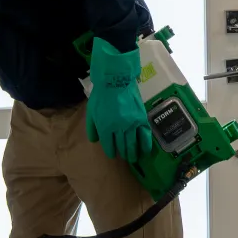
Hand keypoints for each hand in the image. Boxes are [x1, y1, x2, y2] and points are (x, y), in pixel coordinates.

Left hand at [85, 38, 152, 162]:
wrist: (116, 79)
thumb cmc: (101, 95)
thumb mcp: (91, 111)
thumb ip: (92, 128)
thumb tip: (95, 140)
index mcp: (105, 127)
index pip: (109, 145)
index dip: (111, 152)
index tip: (112, 155)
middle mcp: (119, 128)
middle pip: (122, 147)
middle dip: (123, 154)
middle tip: (125, 158)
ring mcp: (132, 124)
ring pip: (134, 144)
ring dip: (134, 153)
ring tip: (134, 158)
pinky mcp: (141, 118)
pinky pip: (145, 135)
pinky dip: (145, 145)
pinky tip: (145, 151)